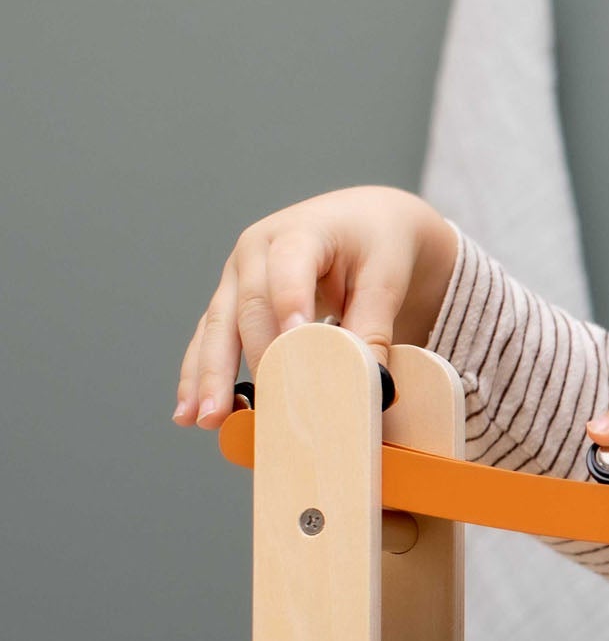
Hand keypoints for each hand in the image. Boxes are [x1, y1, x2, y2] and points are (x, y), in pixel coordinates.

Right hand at [172, 186, 458, 429]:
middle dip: (242, 359)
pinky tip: (190, 411)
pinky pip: (213, 338)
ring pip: (217, 327)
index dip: (289, 307)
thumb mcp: (386, 276)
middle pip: (244, 308)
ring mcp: (238, 277)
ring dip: (207, 375)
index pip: (288, 269)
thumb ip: (375, 325)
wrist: (363, 221)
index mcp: (299, 233)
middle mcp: (255, 252)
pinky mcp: (233, 301)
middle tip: (244, 407)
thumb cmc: (376, 243)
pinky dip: (202, 374)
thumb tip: (370, 383)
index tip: (294, 349)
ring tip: (203, 418)